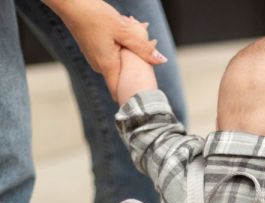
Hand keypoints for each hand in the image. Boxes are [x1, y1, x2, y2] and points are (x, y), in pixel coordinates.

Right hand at [44, 0, 166, 99]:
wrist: (69, 2)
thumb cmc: (94, 15)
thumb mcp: (123, 30)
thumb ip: (143, 47)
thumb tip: (161, 60)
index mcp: (107, 66)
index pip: (120, 93)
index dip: (133, 96)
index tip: (145, 92)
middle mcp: (100, 67)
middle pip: (124, 74)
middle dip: (137, 64)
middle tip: (148, 40)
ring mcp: (95, 59)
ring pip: (119, 61)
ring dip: (128, 50)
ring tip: (131, 29)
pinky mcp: (94, 51)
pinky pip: (112, 53)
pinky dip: (120, 44)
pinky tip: (121, 28)